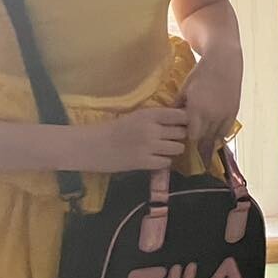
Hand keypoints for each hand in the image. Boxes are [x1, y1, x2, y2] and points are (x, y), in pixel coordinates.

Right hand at [71, 108, 188, 172]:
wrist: (92, 146)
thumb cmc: (114, 129)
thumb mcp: (137, 116)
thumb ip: (157, 117)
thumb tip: (181, 117)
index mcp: (149, 114)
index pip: (180, 115)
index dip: (184, 120)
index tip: (181, 124)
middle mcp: (152, 129)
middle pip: (182, 132)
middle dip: (179, 136)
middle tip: (171, 139)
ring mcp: (149, 146)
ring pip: (178, 148)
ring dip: (173, 150)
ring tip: (163, 150)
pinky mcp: (144, 162)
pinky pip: (166, 162)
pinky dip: (164, 161)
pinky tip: (155, 159)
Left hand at [179, 53, 242, 161]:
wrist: (224, 62)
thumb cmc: (201, 73)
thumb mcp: (185, 89)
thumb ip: (178, 106)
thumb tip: (171, 119)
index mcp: (197, 110)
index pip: (192, 135)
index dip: (188, 138)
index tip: (184, 137)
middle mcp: (212, 115)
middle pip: (205, 138)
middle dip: (198, 142)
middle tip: (194, 143)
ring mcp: (225, 114)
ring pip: (217, 137)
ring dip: (210, 140)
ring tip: (204, 143)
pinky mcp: (234, 111)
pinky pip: (227, 130)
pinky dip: (220, 134)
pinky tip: (215, 135)